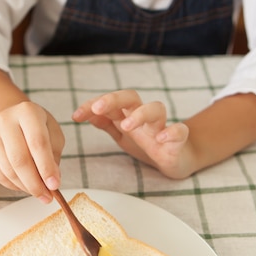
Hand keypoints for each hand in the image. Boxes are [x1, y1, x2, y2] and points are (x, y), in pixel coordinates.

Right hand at [0, 101, 64, 201]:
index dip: (46, 167)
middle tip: (46, 197)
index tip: (54, 185)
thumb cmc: (37, 128)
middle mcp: (5, 120)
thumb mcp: (53, 135)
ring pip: (8, 170)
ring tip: (37, 192)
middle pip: (19, 159)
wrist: (12, 119)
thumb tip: (50, 183)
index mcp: (27, 111)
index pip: (37, 143)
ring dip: (25, 186)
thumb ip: (53, 156)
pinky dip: (13, 185)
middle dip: (34, 182)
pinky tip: (23, 186)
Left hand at [73, 90, 192, 178]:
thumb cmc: (146, 143)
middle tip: (98, 108)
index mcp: (127, 115)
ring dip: (140, 114)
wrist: (176, 158)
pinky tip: (161, 138)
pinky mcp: (177, 140)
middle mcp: (143, 117)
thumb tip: (83, 113)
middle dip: (113, 99)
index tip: (75, 116)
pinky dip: (172, 132)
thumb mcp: (121, 134)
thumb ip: (105, 122)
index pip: (109, 103)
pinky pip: (179, 131)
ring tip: (127, 126)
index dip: (91, 106)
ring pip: (156, 109)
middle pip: (131, 98)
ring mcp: (161, 127)